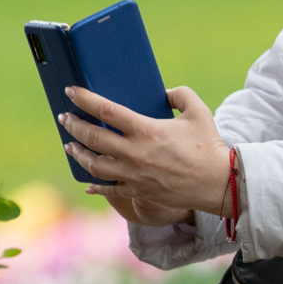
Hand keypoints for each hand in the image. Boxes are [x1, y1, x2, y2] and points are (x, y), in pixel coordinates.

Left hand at [61, 85, 231, 225]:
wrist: (217, 183)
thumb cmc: (208, 146)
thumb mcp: (198, 111)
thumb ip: (181, 94)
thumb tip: (165, 92)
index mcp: (145, 130)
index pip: (105, 110)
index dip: (84, 98)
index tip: (70, 92)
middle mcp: (134, 153)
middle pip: (92, 137)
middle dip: (73, 125)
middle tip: (65, 118)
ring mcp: (133, 175)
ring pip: (94, 165)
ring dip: (78, 153)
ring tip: (71, 146)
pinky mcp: (138, 191)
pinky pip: (109, 189)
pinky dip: (95, 187)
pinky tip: (88, 183)